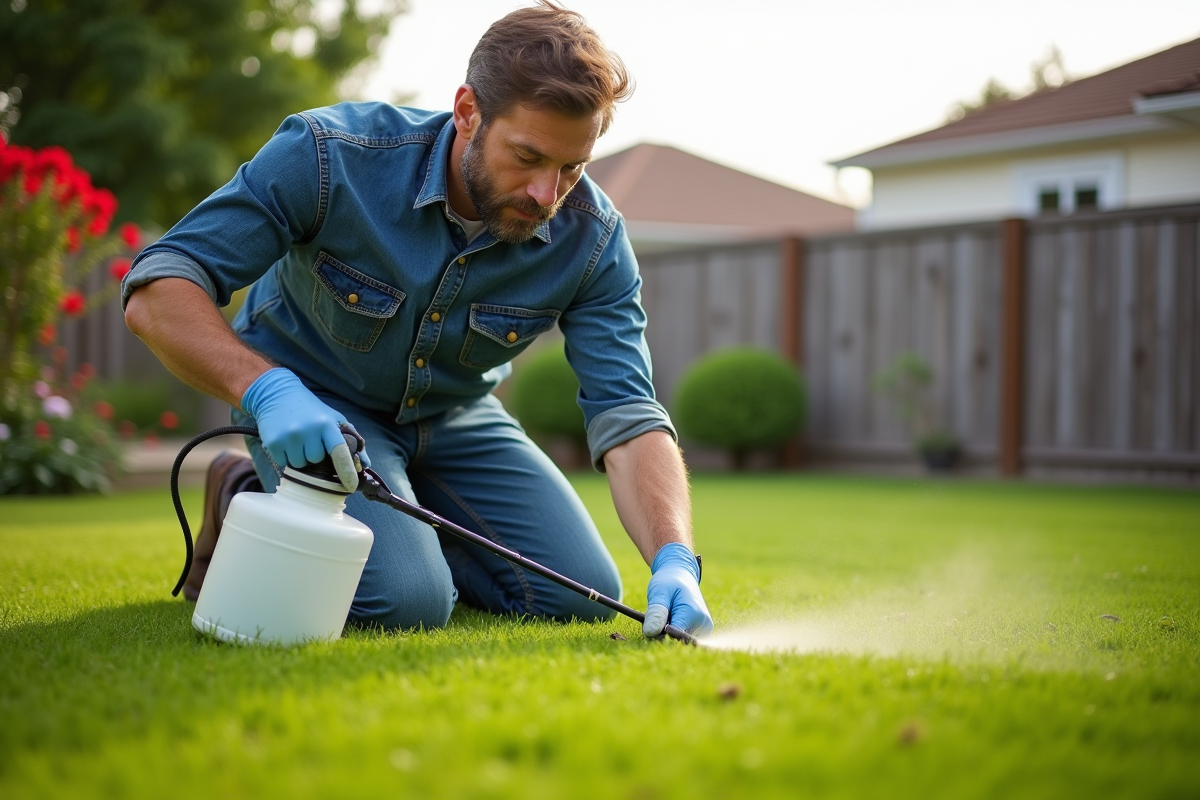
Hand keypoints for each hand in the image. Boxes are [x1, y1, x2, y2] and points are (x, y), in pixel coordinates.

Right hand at [241, 368, 368, 490]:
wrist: (278, 394)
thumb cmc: (311, 410)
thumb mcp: (334, 419)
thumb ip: (351, 441)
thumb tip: (365, 466)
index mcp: (326, 424)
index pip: (340, 452)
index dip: (347, 471)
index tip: (352, 486)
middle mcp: (307, 431)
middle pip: (316, 461)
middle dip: (315, 454)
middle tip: (310, 439)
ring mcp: (289, 437)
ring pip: (300, 465)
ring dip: (300, 457)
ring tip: (298, 439)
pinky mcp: (273, 443)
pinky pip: (284, 463)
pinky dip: (286, 457)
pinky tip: (286, 441)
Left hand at [643, 542, 712, 637]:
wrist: (681, 575)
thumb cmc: (669, 582)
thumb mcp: (659, 592)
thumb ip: (656, 612)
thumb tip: (651, 632)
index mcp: (694, 614)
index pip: (673, 636)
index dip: (659, 632)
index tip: (652, 622)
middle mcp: (703, 625)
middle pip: (676, 640)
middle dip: (662, 632)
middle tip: (658, 614)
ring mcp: (704, 630)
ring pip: (678, 640)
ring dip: (666, 632)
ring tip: (666, 613)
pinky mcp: (701, 632)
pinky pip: (682, 638)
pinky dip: (672, 631)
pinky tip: (670, 618)